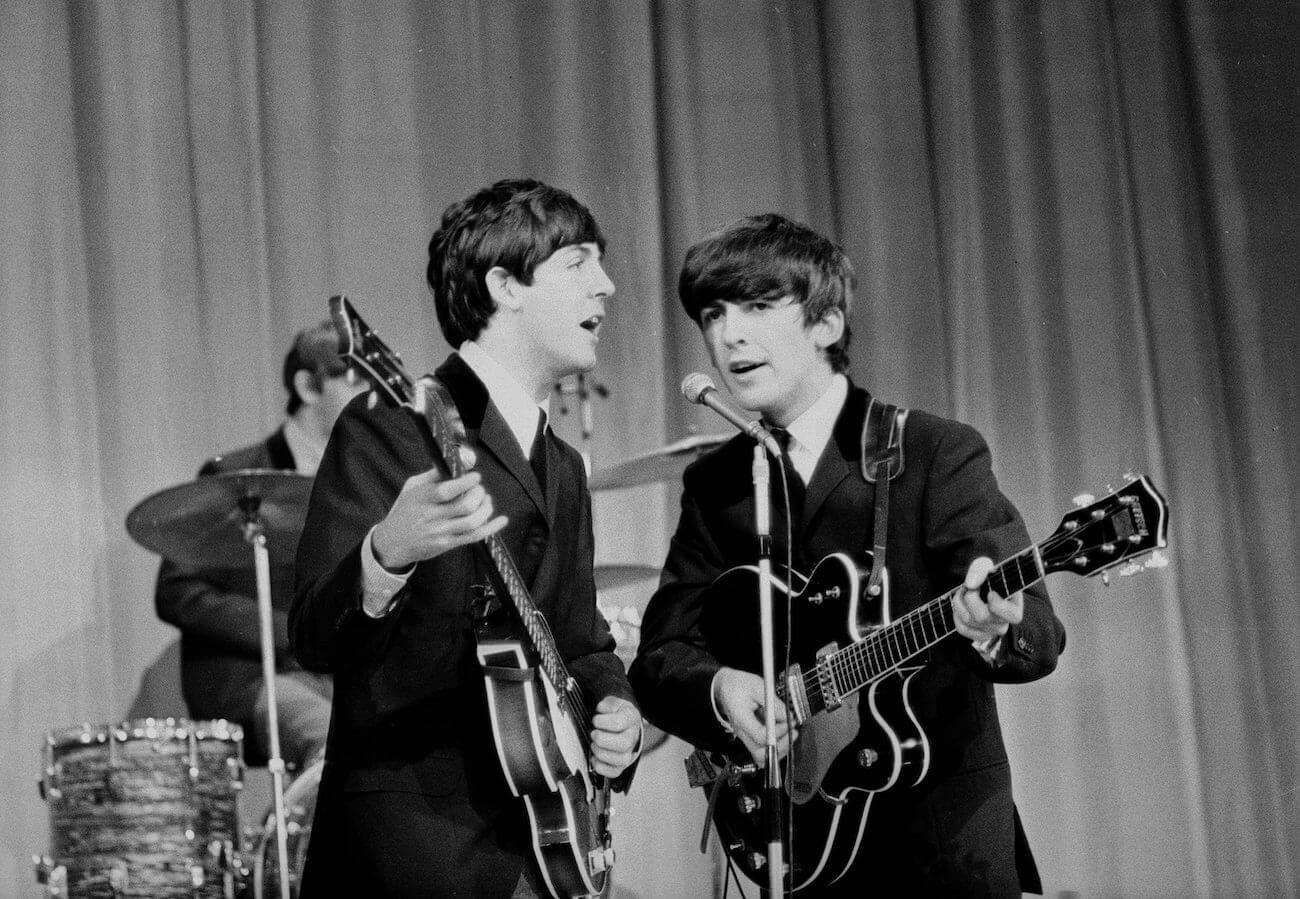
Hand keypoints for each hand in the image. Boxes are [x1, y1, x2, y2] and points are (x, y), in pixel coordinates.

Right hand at [371, 470, 507, 570]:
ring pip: (472, 522)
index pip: (447, 490)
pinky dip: (491, 528)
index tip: (475, 476)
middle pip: (465, 506)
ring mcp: (440, 532)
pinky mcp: (447, 545)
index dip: (466, 482)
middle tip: (480, 489)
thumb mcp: (411, 488)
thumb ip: (433, 475)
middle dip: (479, 494)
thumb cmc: (404, 510)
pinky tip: (501, 520)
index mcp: (422, 499)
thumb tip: (455, 461)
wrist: (392, 543)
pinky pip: (473, 537)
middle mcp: (431, 516)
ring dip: (486, 509)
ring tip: (487, 501)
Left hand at [590, 695, 640, 777]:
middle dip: (603, 739)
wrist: (625, 725)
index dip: (603, 722)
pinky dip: (602, 768)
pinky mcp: (622, 764)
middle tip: (593, 734)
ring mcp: (629, 752)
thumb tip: (601, 709)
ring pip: (620, 760)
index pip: (619, 722)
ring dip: (601, 753)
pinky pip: (615, 772)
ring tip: (594, 746)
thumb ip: (608, 704)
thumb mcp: (614, 703)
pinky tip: (595, 758)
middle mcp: (633, 736)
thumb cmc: (617, 714)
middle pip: (623, 743)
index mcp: (631, 718)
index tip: (595, 720)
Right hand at [712, 667, 797, 766]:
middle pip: (761, 754)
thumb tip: (787, 716)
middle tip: (792, 731)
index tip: (788, 721)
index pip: (760, 736)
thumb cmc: (739, 686)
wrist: (725, 689)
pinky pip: (764, 751)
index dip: (778, 731)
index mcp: (741, 719)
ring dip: (780, 748)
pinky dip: (776, 746)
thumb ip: (773, 702)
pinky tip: (783, 733)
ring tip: (790, 733)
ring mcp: (746, 737)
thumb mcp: (756, 685)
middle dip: (781, 746)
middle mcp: (742, 733)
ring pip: (763, 757)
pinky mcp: (751, 738)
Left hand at [951, 556, 1022, 643]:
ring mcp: (990, 631)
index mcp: (1014, 607)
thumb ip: (981, 569)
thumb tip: (970, 584)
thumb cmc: (989, 578)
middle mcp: (1003, 623)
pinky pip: (962, 628)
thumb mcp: (987, 566)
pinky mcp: (977, 635)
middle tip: (969, 587)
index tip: (990, 593)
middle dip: (970, 598)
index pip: (1013, 616)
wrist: (982, 588)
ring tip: (962, 592)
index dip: (999, 606)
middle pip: (982, 617)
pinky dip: (956, 614)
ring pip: (969, 622)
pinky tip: (960, 604)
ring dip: (959, 603)